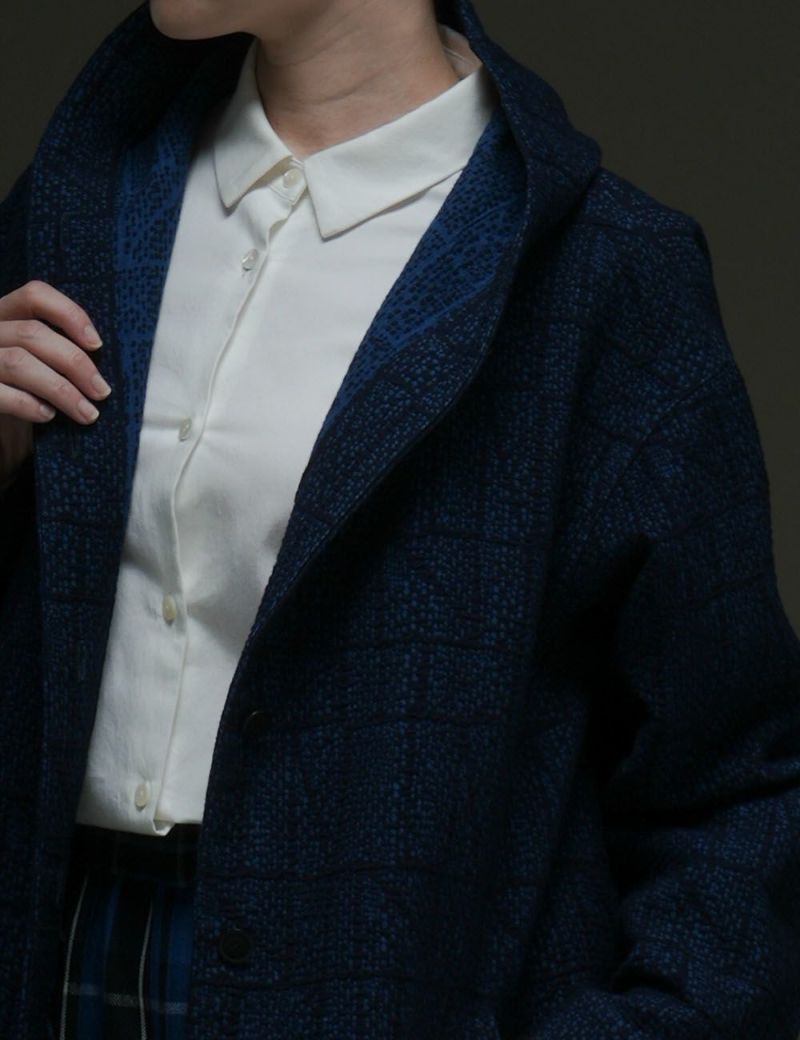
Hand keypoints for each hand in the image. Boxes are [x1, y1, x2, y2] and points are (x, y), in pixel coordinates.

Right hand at [0, 280, 111, 489]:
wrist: (1, 432)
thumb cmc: (22, 393)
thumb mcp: (38, 364)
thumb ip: (56, 353)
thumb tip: (101, 365)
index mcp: (4, 316)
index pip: (34, 295)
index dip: (69, 314)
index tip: (97, 344)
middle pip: (32, 333)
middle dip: (75, 363)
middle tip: (101, 391)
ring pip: (19, 362)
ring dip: (62, 390)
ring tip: (87, 413)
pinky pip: (0, 393)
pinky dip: (29, 404)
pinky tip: (48, 415)